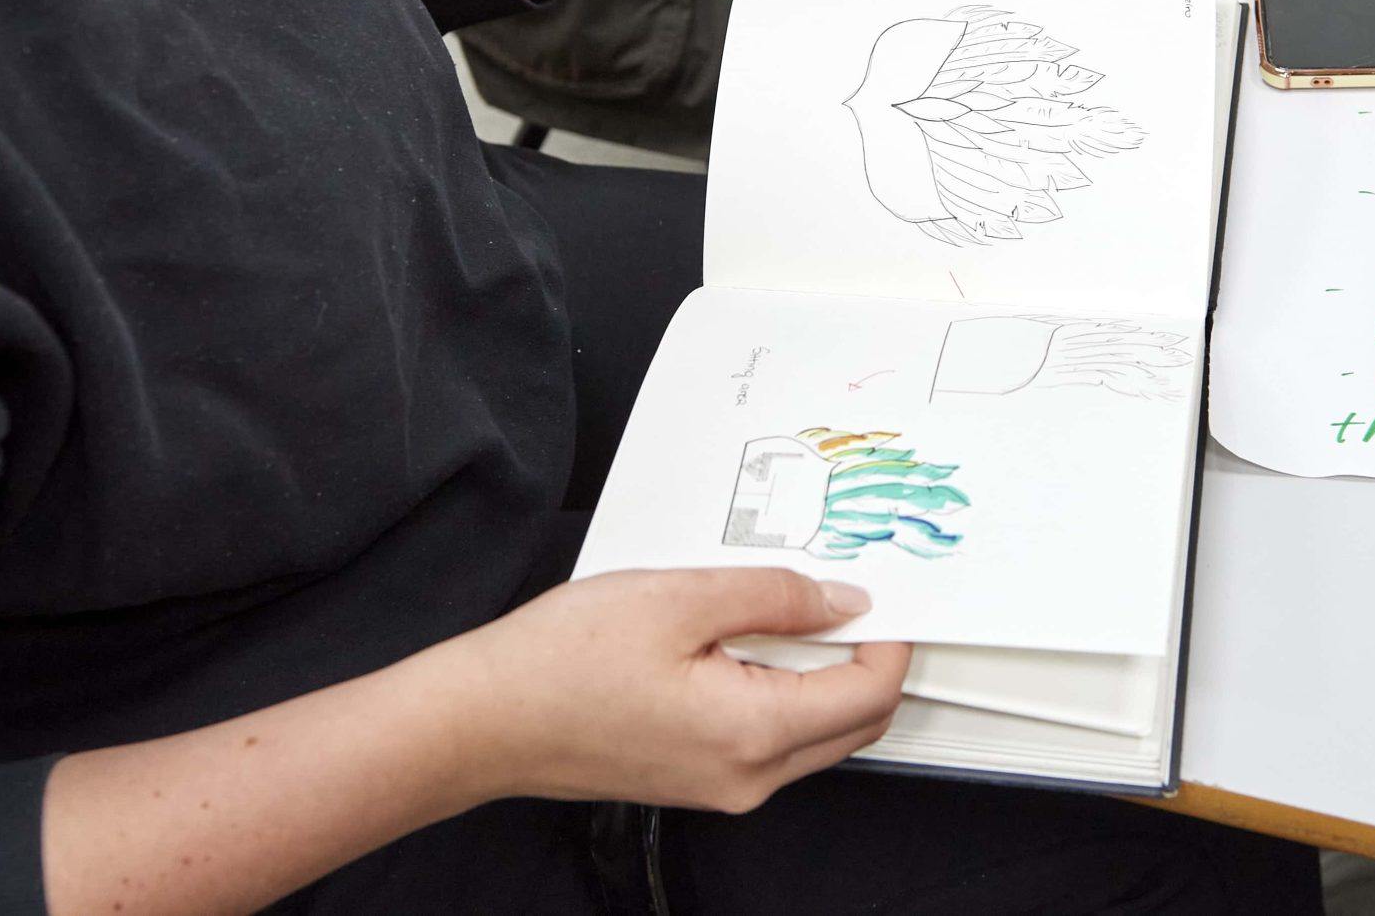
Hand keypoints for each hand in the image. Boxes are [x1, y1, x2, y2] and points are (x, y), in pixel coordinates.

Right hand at [452, 570, 911, 811]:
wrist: (483, 719)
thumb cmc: (560, 662)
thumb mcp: (679, 597)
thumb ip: (775, 596)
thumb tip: (844, 599)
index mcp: (753, 734)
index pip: (870, 694)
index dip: (891, 636)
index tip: (884, 588)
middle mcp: (748, 776)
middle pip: (855, 723)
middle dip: (866, 657)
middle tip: (842, 591)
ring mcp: (723, 786)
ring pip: (816, 732)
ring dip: (820, 671)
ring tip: (779, 607)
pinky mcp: (699, 778)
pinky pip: (770, 737)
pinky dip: (779, 688)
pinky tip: (739, 638)